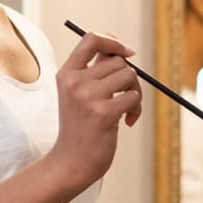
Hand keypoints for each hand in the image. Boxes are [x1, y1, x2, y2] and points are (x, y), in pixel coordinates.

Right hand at [49, 33, 142, 189]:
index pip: (90, 40)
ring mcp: (88, 97)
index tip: (127, 52)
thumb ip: (94, 67)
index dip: (112, 41)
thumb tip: (114, 40)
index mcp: (66, 74)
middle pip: (118, 61)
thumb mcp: (79, 93)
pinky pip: (133, 97)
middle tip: (125, 96)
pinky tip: (126, 122)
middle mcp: (74, 82)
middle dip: (128, 77)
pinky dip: (136, 108)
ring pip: (129, 76)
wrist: (71, 163)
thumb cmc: (80, 127)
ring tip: (126, 110)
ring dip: (134, 93)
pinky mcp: (103, 113)